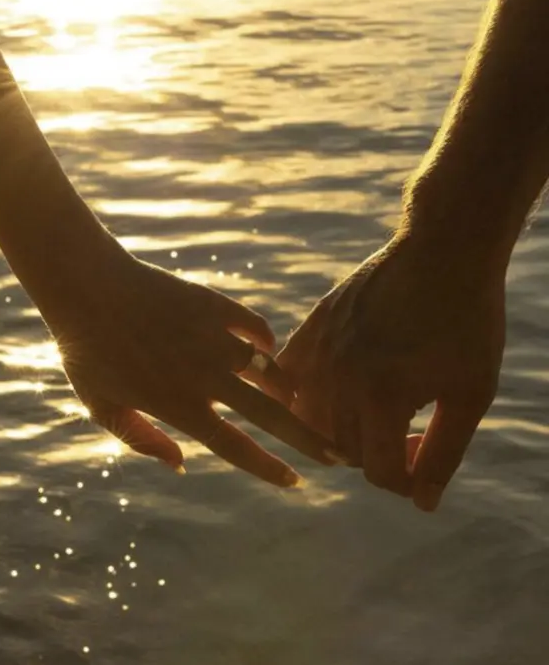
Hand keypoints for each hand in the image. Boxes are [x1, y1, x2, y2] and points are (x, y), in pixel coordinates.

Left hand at [35, 235, 339, 486]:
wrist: (87, 286)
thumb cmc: (85, 352)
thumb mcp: (102, 406)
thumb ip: (141, 439)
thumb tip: (182, 464)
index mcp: (178, 405)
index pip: (235, 448)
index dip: (268, 469)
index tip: (295, 482)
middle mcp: (205, 375)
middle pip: (271, 416)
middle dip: (308, 438)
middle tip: (338, 454)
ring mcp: (213, 338)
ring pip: (269, 371)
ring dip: (286, 390)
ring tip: (294, 401)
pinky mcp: (214, 306)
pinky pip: (255, 328)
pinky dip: (267, 343)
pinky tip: (266, 352)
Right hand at [277, 232, 504, 509]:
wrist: (443, 253)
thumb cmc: (467, 324)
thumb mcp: (471, 394)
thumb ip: (445, 453)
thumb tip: (423, 503)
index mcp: (381, 398)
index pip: (379, 472)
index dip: (408, 477)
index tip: (428, 449)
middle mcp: (338, 380)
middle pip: (341, 451)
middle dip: (377, 452)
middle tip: (411, 428)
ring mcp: (317, 354)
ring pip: (307, 421)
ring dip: (338, 429)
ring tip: (373, 412)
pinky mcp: (308, 331)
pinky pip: (286, 380)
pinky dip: (302, 395)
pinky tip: (335, 387)